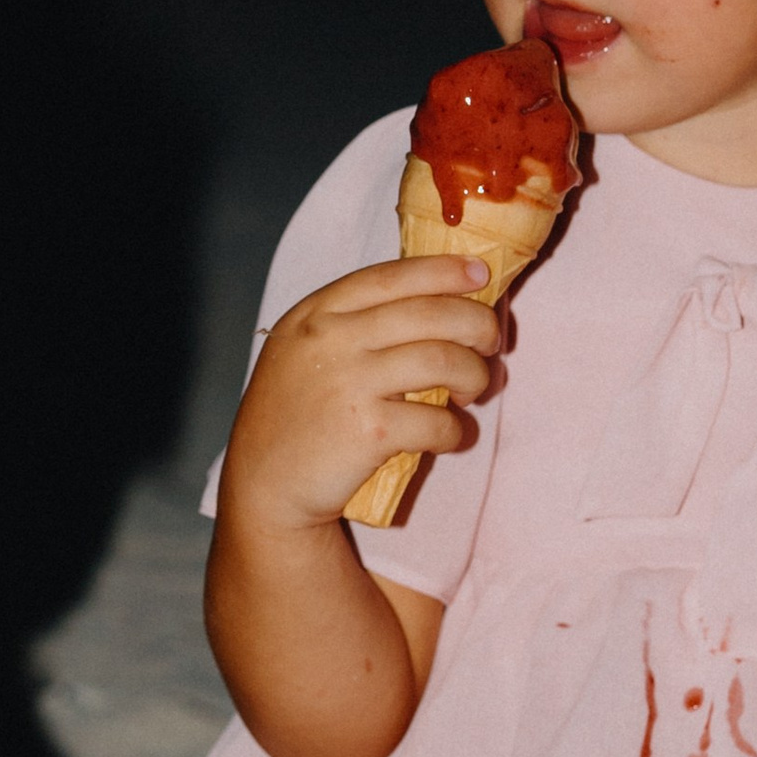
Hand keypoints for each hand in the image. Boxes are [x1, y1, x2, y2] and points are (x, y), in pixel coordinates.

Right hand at [223, 257, 497, 535]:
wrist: (266, 485)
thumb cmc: (294, 415)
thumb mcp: (303, 350)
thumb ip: (353, 323)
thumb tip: (439, 305)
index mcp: (316, 313)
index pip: (391, 275)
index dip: (444, 271)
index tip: (479, 275)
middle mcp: (330, 340)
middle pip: (430, 313)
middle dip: (477, 324)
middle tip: (490, 343)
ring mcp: (349, 384)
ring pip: (444, 360)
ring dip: (475, 375)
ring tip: (472, 390)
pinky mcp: (369, 432)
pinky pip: (438, 421)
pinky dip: (455, 430)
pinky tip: (449, 435)